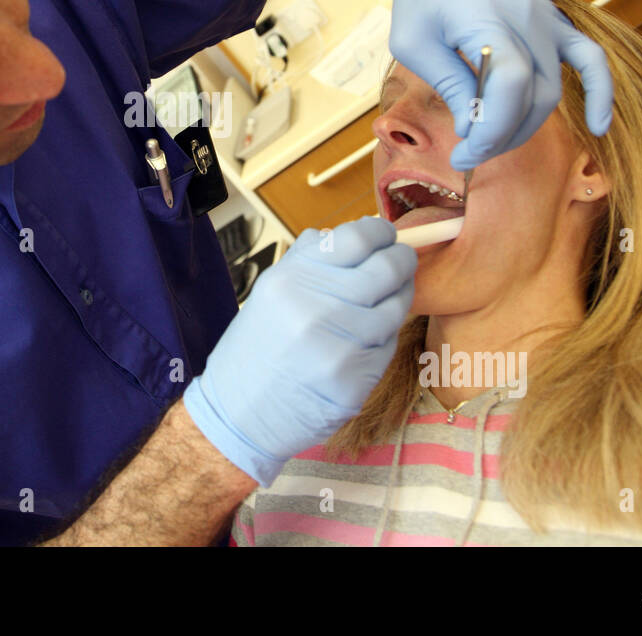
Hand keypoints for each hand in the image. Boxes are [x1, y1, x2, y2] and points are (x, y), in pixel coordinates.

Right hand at [183, 216, 415, 485]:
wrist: (239, 412)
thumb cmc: (257, 347)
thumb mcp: (271, 291)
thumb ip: (312, 258)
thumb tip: (361, 228)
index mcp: (292, 280)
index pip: (359, 238)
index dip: (381, 232)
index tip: (386, 236)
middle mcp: (317, 310)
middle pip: (388, 269)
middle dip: (402, 261)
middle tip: (401, 262)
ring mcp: (339, 349)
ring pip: (395, 309)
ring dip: (397, 299)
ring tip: (381, 301)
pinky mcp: (355, 382)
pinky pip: (387, 347)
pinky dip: (382, 339)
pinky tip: (363, 341)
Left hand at [386, 0, 613, 172]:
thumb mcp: (413, 42)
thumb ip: (449, 83)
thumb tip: (474, 129)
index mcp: (484, 17)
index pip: (509, 83)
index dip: (491, 128)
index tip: (463, 152)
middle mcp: (525, 17)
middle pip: (534, 94)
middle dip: (502, 136)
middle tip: (468, 153)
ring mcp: (546, 20)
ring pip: (553, 89)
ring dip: (526, 126)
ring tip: (491, 142)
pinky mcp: (556, 24)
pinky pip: (591, 59)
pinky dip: (601, 92)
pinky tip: (598, 127)